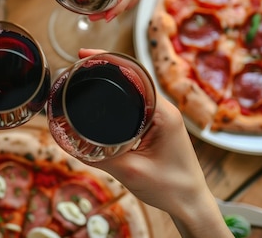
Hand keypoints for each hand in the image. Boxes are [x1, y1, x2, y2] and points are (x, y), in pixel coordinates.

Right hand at [76, 48, 231, 236]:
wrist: (191, 204)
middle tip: (78, 65)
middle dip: (105, 68)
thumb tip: (71, 142)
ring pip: (133, 90)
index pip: (134, 74)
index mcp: (163, 113)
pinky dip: (118, 99)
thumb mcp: (131, 172)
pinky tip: (101, 103)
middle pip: (132, 77)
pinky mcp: (157, 127)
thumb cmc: (171, 188)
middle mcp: (164, 109)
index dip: (108, 61)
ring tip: (85, 78)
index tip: (84, 56)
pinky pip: (135, 105)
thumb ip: (100, 157)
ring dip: (111, 82)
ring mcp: (162, 117)